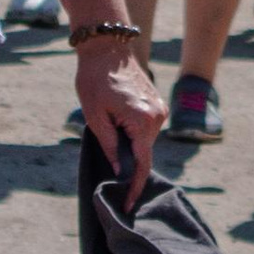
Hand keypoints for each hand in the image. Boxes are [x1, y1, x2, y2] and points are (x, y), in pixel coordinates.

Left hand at [76, 38, 164, 199]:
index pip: (142, 164)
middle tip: (107, 168)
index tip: (127, 205)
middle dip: (127, 163)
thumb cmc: (94, 81)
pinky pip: (146, 129)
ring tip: (107, 129)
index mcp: (143, 121)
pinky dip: (133, 135)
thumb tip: (120, 170)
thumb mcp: (95, 117)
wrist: (106, 49)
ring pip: (144, 141)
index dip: (133, 187)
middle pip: (143, 153)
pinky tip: (117, 125)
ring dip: (129, 146)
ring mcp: (159, 110)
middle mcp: (157, 117)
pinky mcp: (156, 104)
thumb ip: (109, 146)